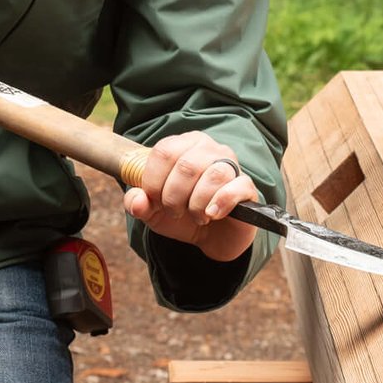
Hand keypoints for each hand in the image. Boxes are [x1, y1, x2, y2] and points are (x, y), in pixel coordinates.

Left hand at [121, 131, 261, 261]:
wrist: (211, 237)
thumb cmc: (181, 215)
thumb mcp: (153, 211)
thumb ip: (138, 203)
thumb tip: (136, 201)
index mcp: (182, 145)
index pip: (164, 151)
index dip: (153, 181)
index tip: (154, 201)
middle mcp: (208, 148)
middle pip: (186, 165)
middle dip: (174, 197)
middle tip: (175, 212)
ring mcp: (230, 165)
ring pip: (213, 175)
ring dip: (197, 204)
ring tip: (196, 216)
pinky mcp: (246, 186)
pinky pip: (236, 188)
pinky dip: (219, 204)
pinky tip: (212, 215)